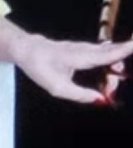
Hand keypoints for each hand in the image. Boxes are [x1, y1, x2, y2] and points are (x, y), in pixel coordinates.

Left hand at [15, 35, 132, 103]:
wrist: (24, 49)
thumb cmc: (38, 66)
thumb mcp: (56, 87)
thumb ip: (79, 95)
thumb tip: (101, 100)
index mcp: (79, 56)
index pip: (107, 54)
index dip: (124, 51)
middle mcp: (83, 49)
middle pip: (110, 56)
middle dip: (118, 70)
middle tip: (113, 88)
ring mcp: (81, 47)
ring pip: (105, 53)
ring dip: (112, 66)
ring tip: (111, 83)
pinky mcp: (79, 48)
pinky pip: (99, 53)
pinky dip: (107, 60)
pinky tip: (111, 64)